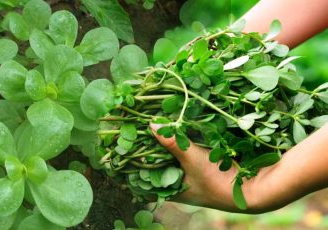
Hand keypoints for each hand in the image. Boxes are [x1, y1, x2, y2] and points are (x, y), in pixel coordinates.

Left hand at [150, 123, 327, 212]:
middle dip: (151, 147)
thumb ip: (172, 141)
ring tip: (154, 123)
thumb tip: (151, 124)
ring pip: (172, 156)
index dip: (134, 162)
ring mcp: (191, 174)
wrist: (252, 188)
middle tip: (139, 127)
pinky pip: (186, 151)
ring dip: (167, 142)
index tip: (126, 145)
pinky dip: (181, 141)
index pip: (144, 176)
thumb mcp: (191, 159)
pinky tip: (176, 126)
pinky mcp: (203, 165)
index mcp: (171, 189)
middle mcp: (179, 182)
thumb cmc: (217, 179)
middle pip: (158, 162)